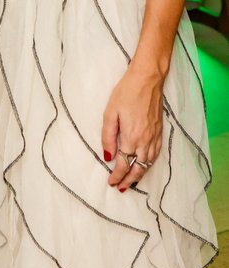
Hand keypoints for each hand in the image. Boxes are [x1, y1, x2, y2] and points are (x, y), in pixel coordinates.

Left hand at [101, 63, 163, 190]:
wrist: (147, 80)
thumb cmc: (126, 93)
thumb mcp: (110, 113)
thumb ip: (108, 136)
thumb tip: (107, 156)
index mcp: (131, 137)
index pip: (124, 164)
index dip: (117, 175)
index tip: (111, 182)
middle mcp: (145, 141)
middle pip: (138, 168)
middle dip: (129, 180)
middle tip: (121, 188)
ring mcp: (154, 137)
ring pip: (148, 163)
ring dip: (140, 174)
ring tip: (132, 181)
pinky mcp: (159, 131)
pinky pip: (156, 154)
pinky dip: (150, 164)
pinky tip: (145, 164)